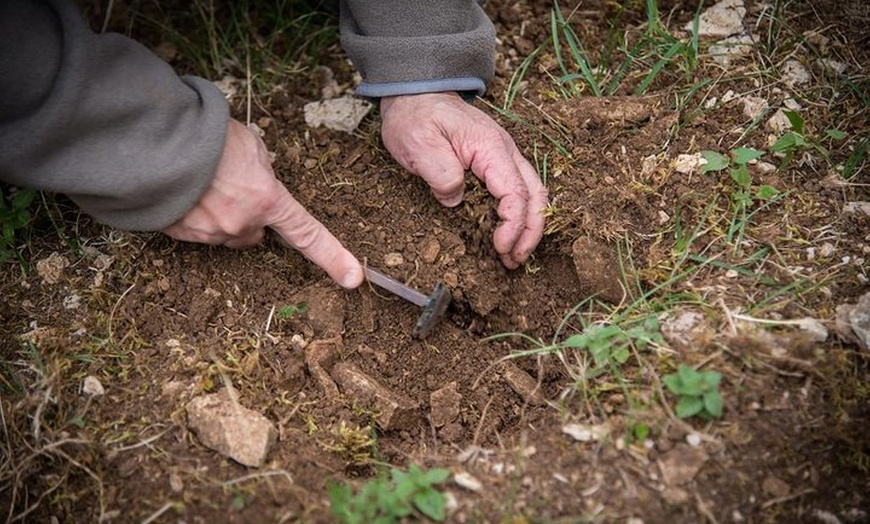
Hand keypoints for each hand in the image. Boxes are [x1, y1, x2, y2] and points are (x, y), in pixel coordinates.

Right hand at [163, 119, 363, 288]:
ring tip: (201, 180)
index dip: (334, 257)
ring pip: (224, 232)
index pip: (308, 235)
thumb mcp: (251, 145)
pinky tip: (183, 190)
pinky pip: (195, 230)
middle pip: (255, 233)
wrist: (152, 141)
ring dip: (218, 213)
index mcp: (268, 200)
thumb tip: (257, 181)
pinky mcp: (180, 236)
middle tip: (230, 184)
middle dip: (248, 216)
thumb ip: (263, 170)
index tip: (354, 278)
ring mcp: (209, 233)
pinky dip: (191, 214)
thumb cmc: (206, 137)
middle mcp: (242, 224)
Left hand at [379, 93, 547, 268]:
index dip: (513, 225)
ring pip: (531, 194)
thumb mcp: (419, 143)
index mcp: (490, 148)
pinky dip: (518, 215)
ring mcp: (502, 156)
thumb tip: (456, 200)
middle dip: (530, 232)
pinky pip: (516, 190)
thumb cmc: (417, 116)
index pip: (515, 192)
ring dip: (527, 226)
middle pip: (534, 195)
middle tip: (516, 260)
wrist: (416, 94)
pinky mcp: (494, 163)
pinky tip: (506, 233)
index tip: (500, 247)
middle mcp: (505, 151)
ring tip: (514, 255)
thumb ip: (440, 172)